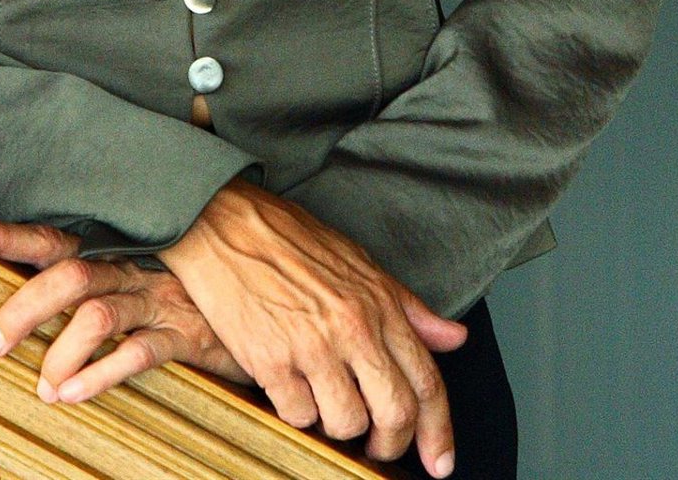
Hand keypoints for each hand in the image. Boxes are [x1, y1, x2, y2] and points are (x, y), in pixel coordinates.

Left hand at [0, 217, 250, 400]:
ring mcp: (161, 297)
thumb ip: (118, 247)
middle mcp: (137, 265)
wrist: (272, 298)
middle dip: (24, 306)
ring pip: (98, 314)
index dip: (9, 234)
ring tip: (42, 385)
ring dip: (61, 350)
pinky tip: (75, 393)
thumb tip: (70, 241)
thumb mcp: (161, 257)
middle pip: (70, 273)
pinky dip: (101, 374)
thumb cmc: (204, 278)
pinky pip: (138, 352)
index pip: (56, 235)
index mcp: (122, 245)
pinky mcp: (187, 333)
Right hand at [158, 178, 466, 477]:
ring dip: (339, 426)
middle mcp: (353, 326)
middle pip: (395, 413)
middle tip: (378, 446)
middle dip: (391, 443)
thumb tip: (454, 338)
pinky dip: (298, 412)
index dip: (439, 430)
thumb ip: (408, 307)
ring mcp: (312, 345)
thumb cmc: (289, 237)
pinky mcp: (270, 360)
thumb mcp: (359, 262)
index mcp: (379, 302)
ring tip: (325, 404)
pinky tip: (290, 387)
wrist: (223, 221)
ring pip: (346, 423)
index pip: (427, 380)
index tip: (441, 461)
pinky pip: (298, 415)